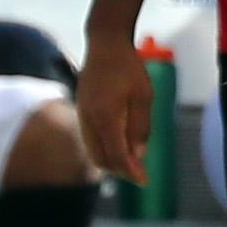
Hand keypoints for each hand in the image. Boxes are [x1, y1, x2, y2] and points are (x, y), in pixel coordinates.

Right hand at [77, 34, 150, 185]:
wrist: (105, 45)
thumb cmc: (129, 68)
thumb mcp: (143, 97)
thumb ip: (140, 127)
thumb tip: (138, 155)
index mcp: (106, 117)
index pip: (117, 155)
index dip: (131, 171)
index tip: (144, 181)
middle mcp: (89, 120)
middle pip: (101, 158)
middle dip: (120, 170)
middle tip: (140, 173)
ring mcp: (82, 116)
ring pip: (93, 151)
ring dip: (110, 161)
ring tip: (130, 163)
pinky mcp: (82, 111)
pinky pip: (90, 140)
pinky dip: (103, 149)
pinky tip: (117, 147)